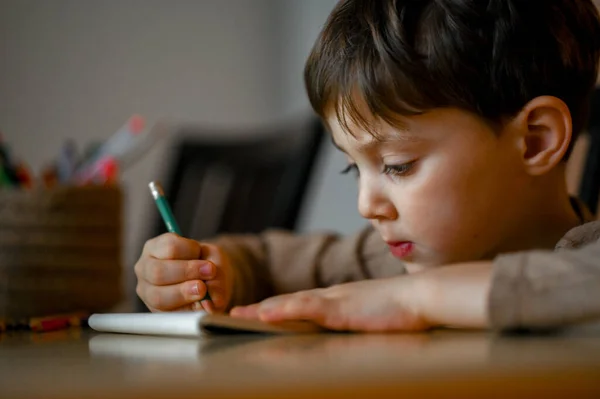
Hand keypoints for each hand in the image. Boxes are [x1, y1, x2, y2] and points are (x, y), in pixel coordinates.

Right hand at [135, 233, 232, 312]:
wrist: (206, 279)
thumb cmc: (205, 263)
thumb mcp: (215, 260)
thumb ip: (216, 275)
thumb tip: (212, 302)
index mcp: (155, 247)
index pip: (169, 247)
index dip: (191, 253)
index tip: (207, 260)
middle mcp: (145, 268)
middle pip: (158, 271)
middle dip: (187, 273)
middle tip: (209, 273)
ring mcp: (146, 291)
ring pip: (158, 296)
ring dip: (184, 294)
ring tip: (203, 291)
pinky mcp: (154, 311)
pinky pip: (166, 314)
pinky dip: (184, 311)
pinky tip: (197, 305)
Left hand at [230, 261, 491, 331]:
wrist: (422, 296)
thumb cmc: (404, 308)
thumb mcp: (373, 314)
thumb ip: (357, 318)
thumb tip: (350, 327)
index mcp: (337, 298)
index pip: (299, 303)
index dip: (275, 308)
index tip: (255, 313)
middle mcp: (330, 296)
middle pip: (287, 301)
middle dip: (259, 309)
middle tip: (233, 314)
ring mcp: (334, 300)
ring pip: (289, 303)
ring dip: (262, 310)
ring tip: (238, 315)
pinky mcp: (341, 308)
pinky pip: (306, 308)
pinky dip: (283, 310)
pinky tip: (265, 314)